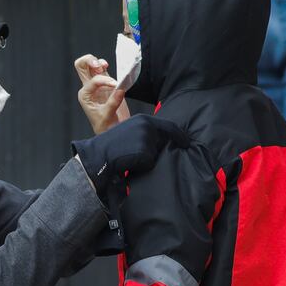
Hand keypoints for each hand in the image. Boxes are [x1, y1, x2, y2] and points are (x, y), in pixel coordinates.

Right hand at [71, 114, 189, 193]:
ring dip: (148, 158)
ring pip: (156, 153)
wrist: (99, 155)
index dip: (180, 135)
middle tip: (151, 154)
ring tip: (131, 156)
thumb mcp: (129, 131)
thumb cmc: (112, 146)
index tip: (187, 142)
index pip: (169, 126)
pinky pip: (150, 163)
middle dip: (162, 149)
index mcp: (143, 119)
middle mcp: (147, 126)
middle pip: (165, 140)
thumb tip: (164, 139)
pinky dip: (143, 166)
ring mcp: (146, 139)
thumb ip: (146, 132)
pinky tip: (130, 163)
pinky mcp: (144, 153)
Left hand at [74, 55, 130, 133]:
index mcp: (85, 95)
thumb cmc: (105, 126)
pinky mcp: (107, 84)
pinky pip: (102, 69)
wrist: (111, 131)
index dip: (104, 80)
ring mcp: (97, 85)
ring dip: (98, 62)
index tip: (115, 86)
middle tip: (99, 66)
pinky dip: (104, 65)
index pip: (93, 81)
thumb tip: (120, 89)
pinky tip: (107, 66)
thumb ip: (113, 102)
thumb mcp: (107, 116)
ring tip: (104, 66)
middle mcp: (89, 88)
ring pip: (92, 65)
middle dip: (89, 61)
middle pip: (82, 66)